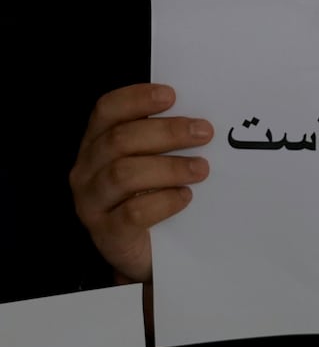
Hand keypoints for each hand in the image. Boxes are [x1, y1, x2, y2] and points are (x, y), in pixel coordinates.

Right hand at [68, 84, 212, 283]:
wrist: (148, 252)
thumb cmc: (154, 194)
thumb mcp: (154, 160)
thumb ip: (165, 139)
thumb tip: (201, 119)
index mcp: (97, 143)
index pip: (106, 111)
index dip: (136, 99)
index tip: (171, 95)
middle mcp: (87, 170)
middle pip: (120, 140)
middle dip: (167, 132)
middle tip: (204, 132)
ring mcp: (92, 203)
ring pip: (123, 174)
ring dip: (169, 167)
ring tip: (201, 168)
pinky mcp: (107, 234)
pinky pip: (133, 213)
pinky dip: (164, 201)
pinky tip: (185, 196)